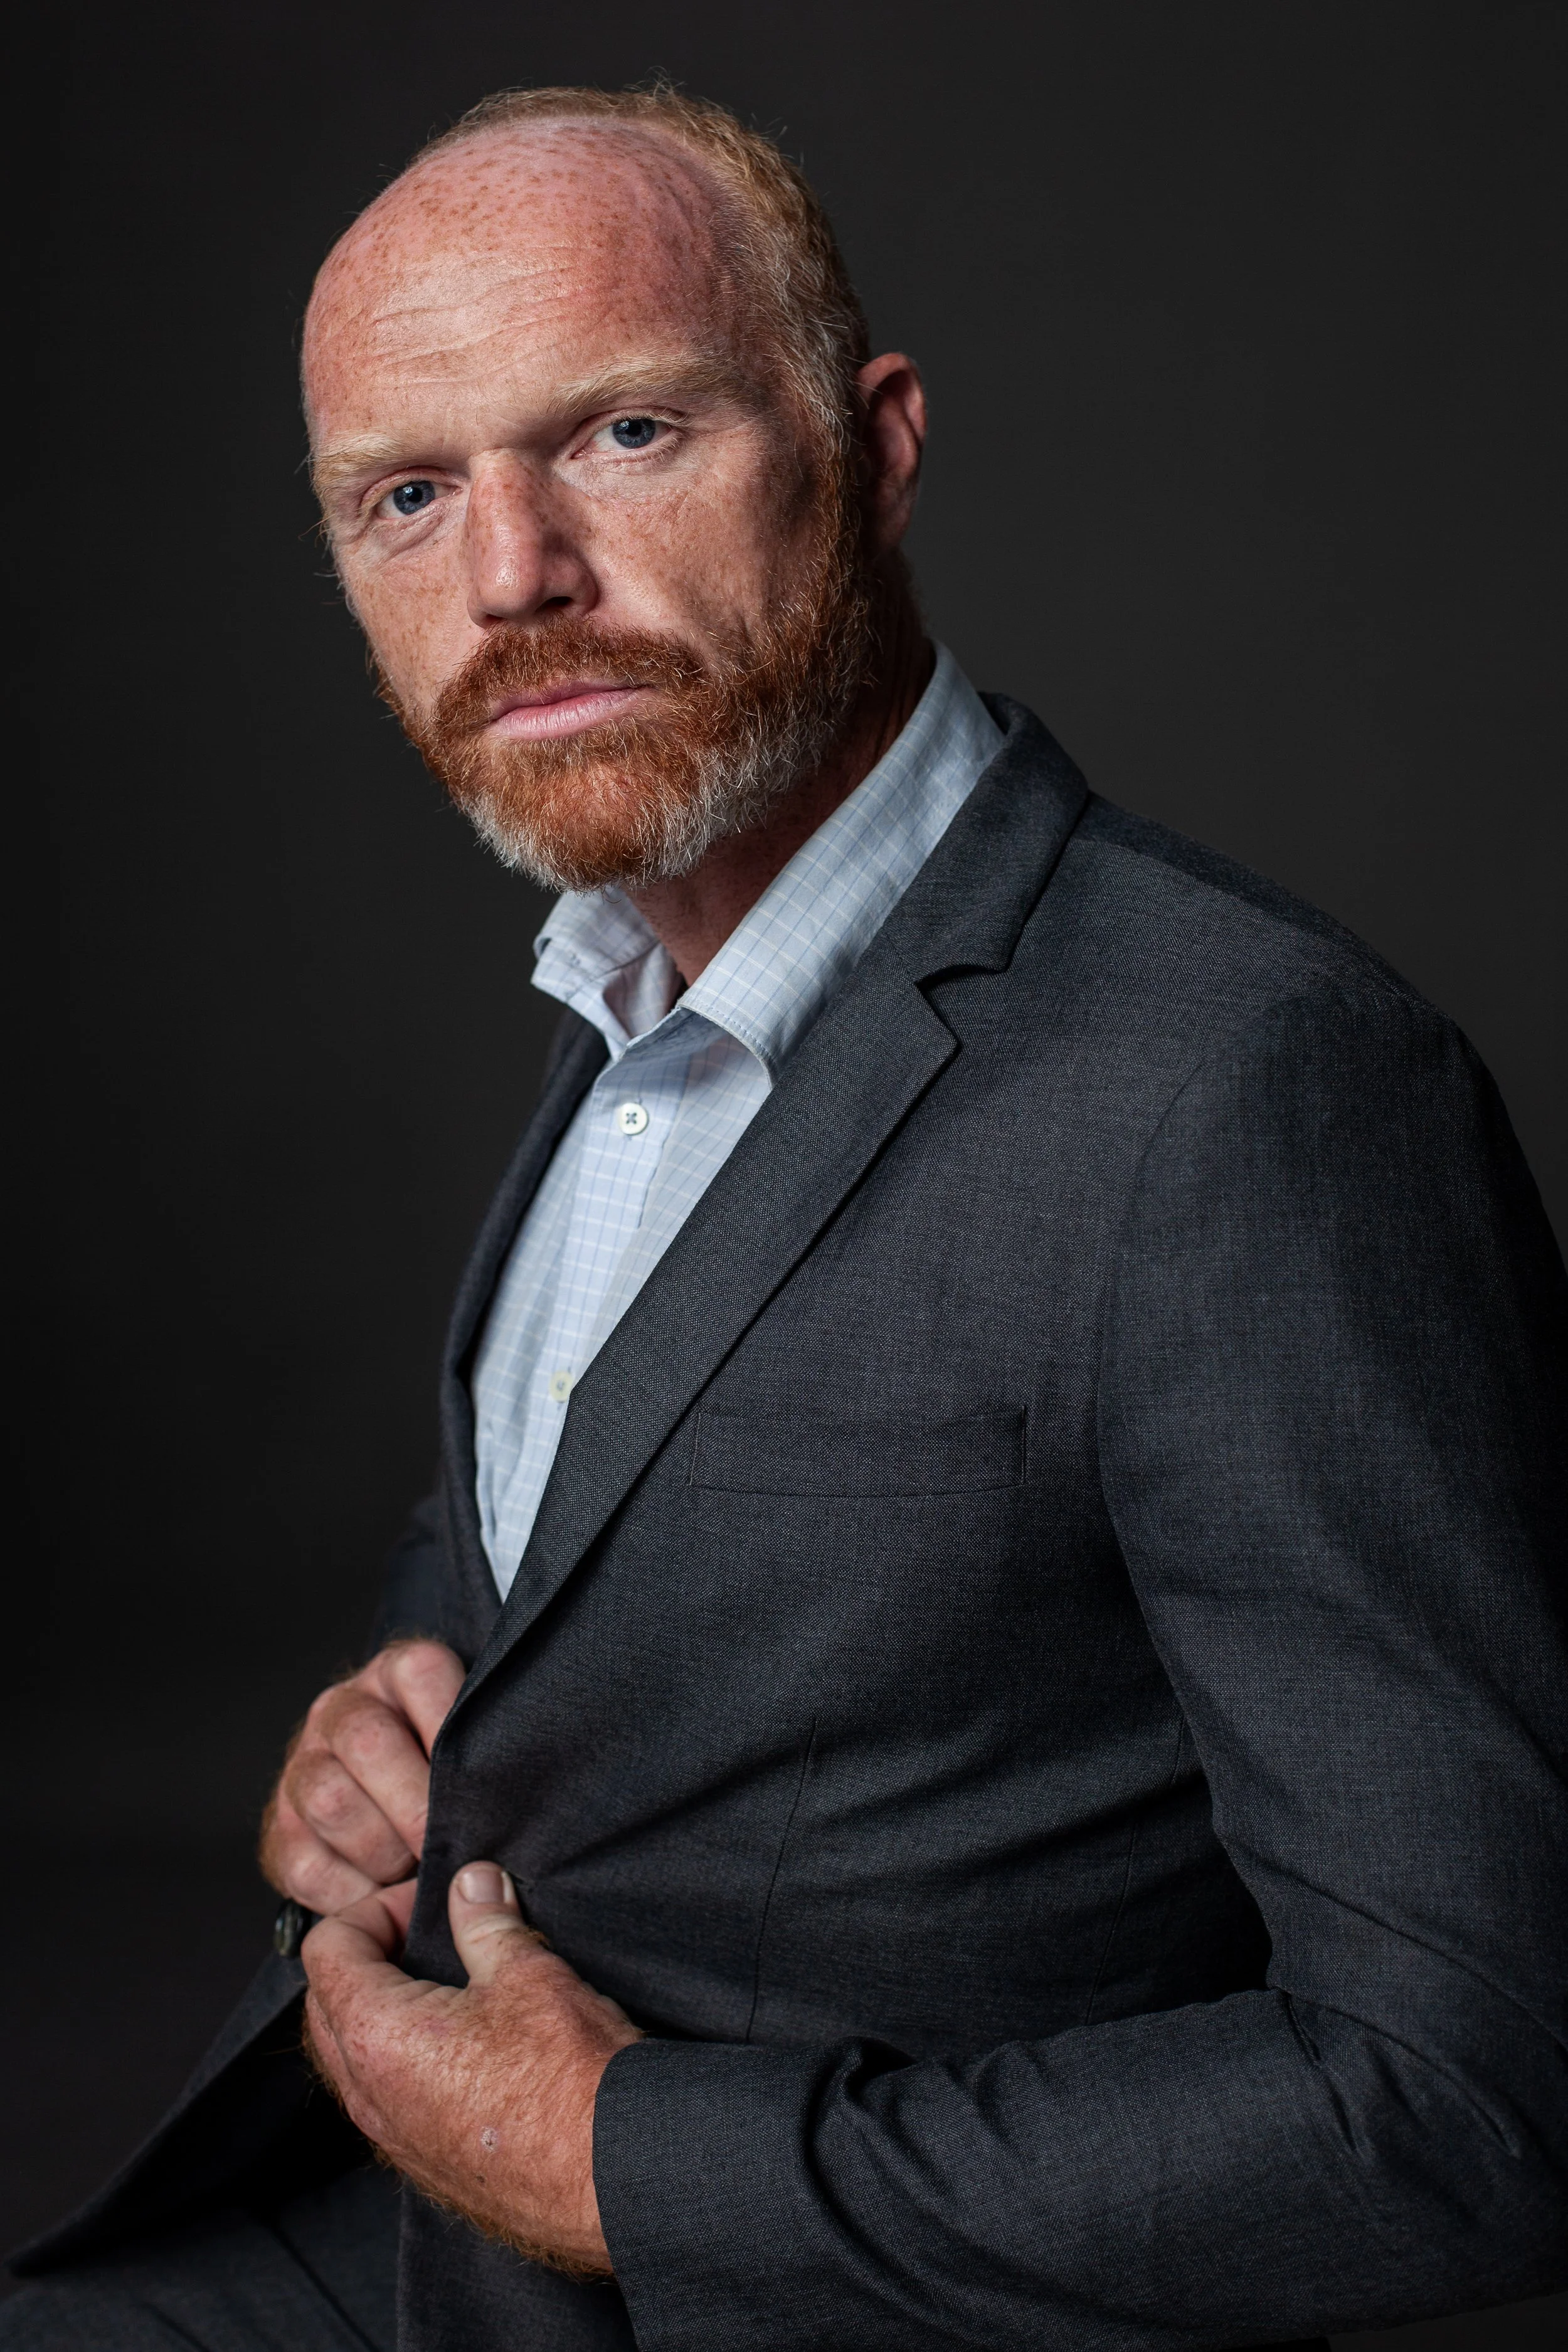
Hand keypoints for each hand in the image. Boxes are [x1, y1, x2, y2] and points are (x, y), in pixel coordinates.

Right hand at [260, 1640, 465, 1911]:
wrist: (382, 1805)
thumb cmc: (449, 1774)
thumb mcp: (472, 1741)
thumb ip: (490, 1749)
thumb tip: (514, 1801)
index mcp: (395, 1673)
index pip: (421, 1674)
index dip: (452, 1731)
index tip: (482, 1786)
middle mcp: (340, 1710)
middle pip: (368, 1743)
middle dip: (417, 1807)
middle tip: (456, 1849)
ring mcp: (301, 1768)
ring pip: (331, 1801)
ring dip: (385, 1852)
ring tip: (421, 1874)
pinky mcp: (280, 1831)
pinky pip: (308, 1866)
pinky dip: (355, 1894)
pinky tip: (388, 1900)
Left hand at [301, 1864, 640, 2272]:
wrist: (607, 2173)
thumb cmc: (566, 2079)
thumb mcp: (528, 1973)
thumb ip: (487, 1922)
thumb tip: (473, 1884)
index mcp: (377, 2037)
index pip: (326, 1950)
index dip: (372, 1909)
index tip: (422, 1901)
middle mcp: (369, 2094)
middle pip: (324, 2004)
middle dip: (365, 1957)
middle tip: (425, 1933)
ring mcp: (394, 2136)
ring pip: (352, 2057)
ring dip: (381, 2010)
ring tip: (448, 1984)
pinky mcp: (426, 2163)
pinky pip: (386, 2099)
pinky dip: (403, 2059)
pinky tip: (465, 2043)